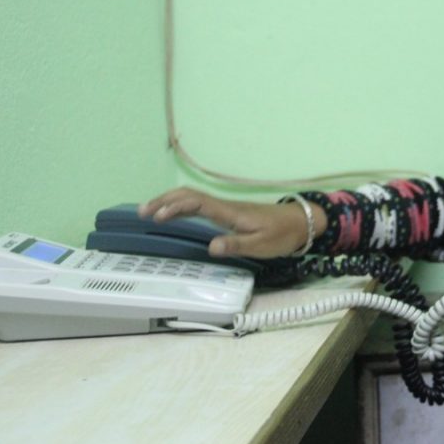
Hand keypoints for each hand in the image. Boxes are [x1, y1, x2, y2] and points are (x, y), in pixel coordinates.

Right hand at [138, 187, 326, 257]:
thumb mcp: (262, 244)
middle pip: (190, 196)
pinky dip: (182, 206)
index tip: (157, 215)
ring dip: (170, 202)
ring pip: (193, 198)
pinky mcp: (229, 213)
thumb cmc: (282, 234)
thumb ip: (237, 244)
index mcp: (230, 212)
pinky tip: (174, 214)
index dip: (175, 207)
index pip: (197, 203)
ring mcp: (227, 208)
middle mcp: (225, 207)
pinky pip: (200, 205)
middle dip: (165, 201)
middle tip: (142, 211)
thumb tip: (211, 246)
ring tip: (149, 211)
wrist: (301, 222)